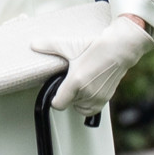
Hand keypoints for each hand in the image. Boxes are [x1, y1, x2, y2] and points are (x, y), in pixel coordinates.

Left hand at [31, 13, 153, 115]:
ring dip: (78, 101)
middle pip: (69, 104)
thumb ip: (49, 46)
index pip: (58, 104)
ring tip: (79, 86)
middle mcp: (87, 92)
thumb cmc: (97, 47)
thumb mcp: (71, 45)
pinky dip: (88, 104)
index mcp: (76, 81)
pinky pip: (92, 110)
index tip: (56, 91)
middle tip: (71, 82)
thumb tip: (33, 44)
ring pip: (80, 108)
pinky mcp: (105, 98)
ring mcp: (97, 97)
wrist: (120, 48)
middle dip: (68, 95)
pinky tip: (88, 92)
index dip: (54, 98)